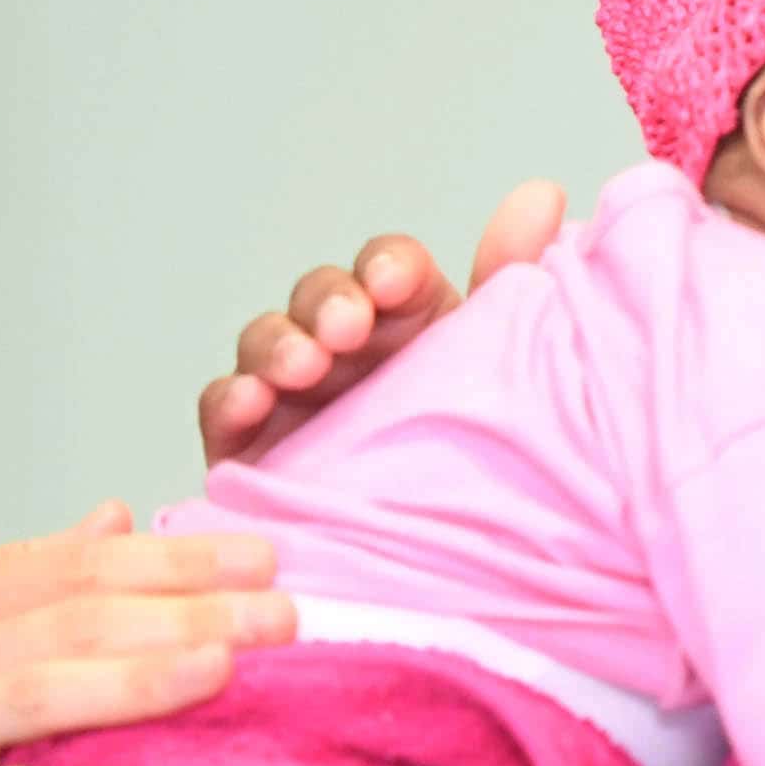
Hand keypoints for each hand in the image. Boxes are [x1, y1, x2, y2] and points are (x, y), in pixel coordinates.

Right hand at [0, 505, 291, 765]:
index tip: (257, 551)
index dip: (173, 558)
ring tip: (232, 672)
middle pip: (82, 619)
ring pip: (49, 694)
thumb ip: (12, 571)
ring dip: (146, 682)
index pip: (78, 562)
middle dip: (192, 611)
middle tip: (288, 609)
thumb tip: (109, 518)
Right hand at [195, 181, 569, 464]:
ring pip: (267, 339)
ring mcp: (290, 393)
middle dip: (330, 302)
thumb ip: (511, 282)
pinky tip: (250, 401)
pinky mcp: (245, 444)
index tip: (398, 282)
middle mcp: (347, 350)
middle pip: (322, 296)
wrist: (434, 572)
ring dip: (281, 343)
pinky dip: (231, 397)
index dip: (389, 266)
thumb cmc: (466, 469)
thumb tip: (542, 194)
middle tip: (348, 328)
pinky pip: (222, 407)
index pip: (390, 271)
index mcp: (411, 326)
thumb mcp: (499, 373)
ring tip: (302, 366)